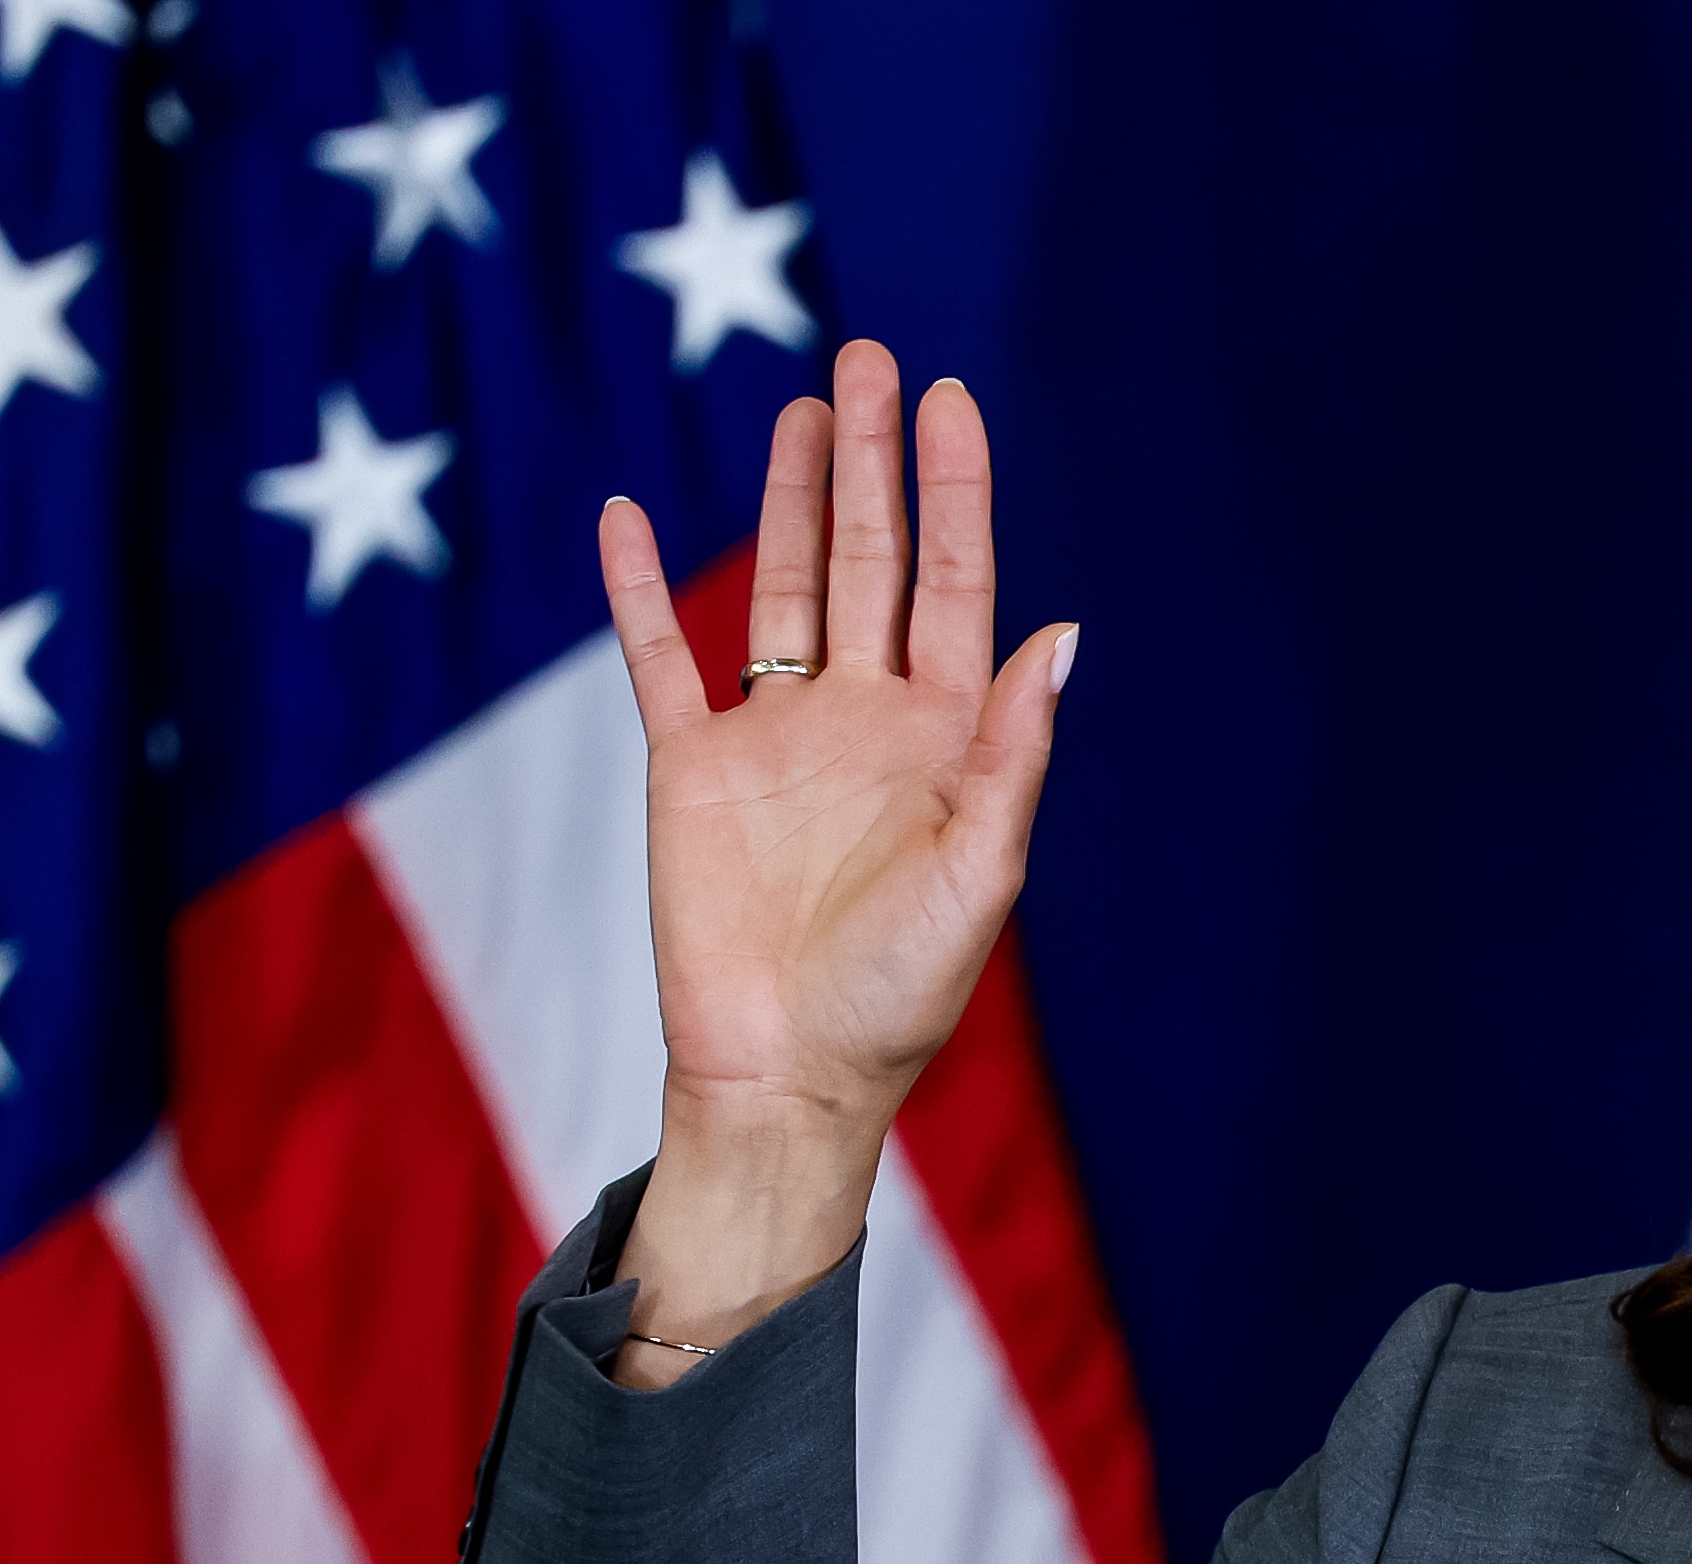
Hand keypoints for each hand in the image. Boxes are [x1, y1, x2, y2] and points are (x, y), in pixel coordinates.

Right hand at [595, 342, 1073, 1379]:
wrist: (788, 1076)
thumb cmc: (898, 998)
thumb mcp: (979, 875)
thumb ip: (1012, 755)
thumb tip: (1062, 637)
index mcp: (946, 740)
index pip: (957, 587)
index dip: (954, 494)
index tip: (950, 403)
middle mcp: (866, 720)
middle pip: (873, 560)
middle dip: (872, 462)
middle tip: (869, 358)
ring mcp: (777, 736)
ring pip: (785, 584)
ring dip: (792, 497)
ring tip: (803, 406)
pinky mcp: (692, 766)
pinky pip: (660, 657)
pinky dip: (642, 588)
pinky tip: (629, 517)